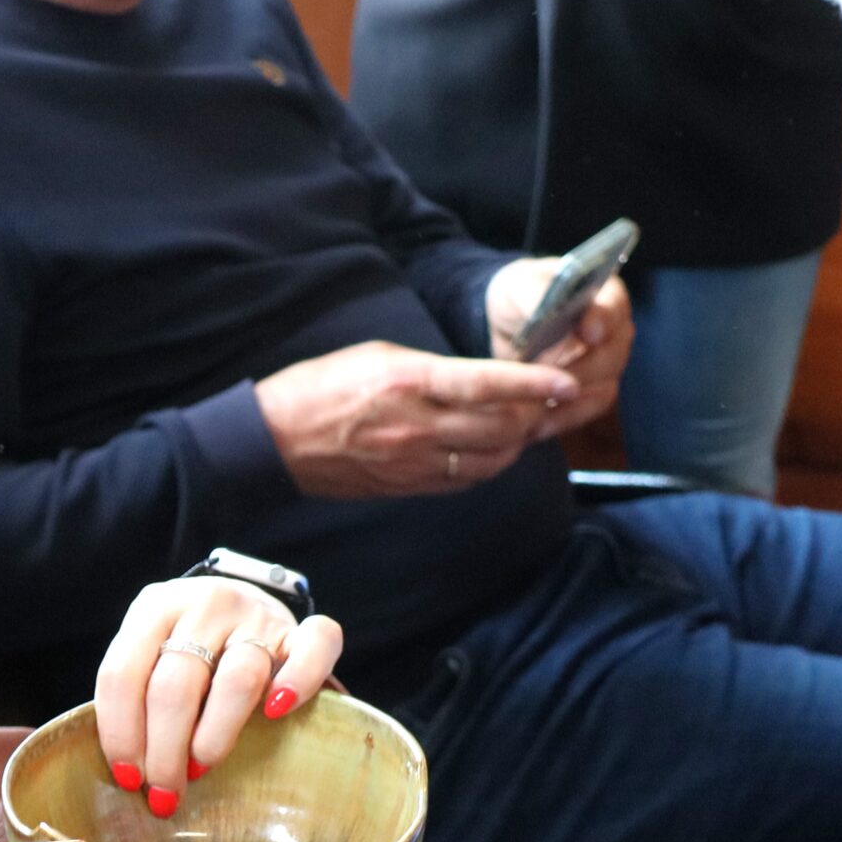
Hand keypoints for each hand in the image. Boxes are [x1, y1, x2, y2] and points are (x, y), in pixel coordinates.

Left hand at [92, 576, 343, 815]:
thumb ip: (135, 693)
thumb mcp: (150, 652)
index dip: (120, 733)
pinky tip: (277, 713)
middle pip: (175, 686)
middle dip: (163, 751)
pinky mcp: (298, 629)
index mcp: (154, 608)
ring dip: (213, 736)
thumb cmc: (188, 644)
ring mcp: (255, 615)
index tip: (126, 778)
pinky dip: (299, 681)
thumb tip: (126, 771)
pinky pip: (313, 646)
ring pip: (237, 680)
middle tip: (164, 794)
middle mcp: (204, 605)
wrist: (242, 602)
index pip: (123, 674)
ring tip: (201, 769)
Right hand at [254, 340, 579, 498]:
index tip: (568, 382)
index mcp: (409, 382)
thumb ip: (431, 368)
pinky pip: (464, 480)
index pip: (487, 384)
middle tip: (555, 401)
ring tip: (529, 426)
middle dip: (536, 415)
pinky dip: (489, 466)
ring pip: (490, 460)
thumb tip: (477, 379)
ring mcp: (412, 462)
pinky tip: (494, 451)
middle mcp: (416, 426)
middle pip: (500, 428)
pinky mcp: (406, 486)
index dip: (534, 384)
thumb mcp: (378, 356)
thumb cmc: (319, 388)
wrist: (273, 441)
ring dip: (517, 444)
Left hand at [485, 258, 632, 434]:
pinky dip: (563, 419)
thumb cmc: (518, 296)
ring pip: (603, 388)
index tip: (588, 334)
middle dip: (578, 371)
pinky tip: (536, 425)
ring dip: (569, 402)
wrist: (509, 326)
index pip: (612, 309)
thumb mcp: (517, 287)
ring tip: (535, 410)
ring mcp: (608, 365)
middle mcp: (615, 331)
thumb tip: (554, 310)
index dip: (603, 321)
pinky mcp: (592, 391)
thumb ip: (536, 295)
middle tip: (545, 383)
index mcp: (604, 295)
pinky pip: (587, 411)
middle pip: (611, 356)